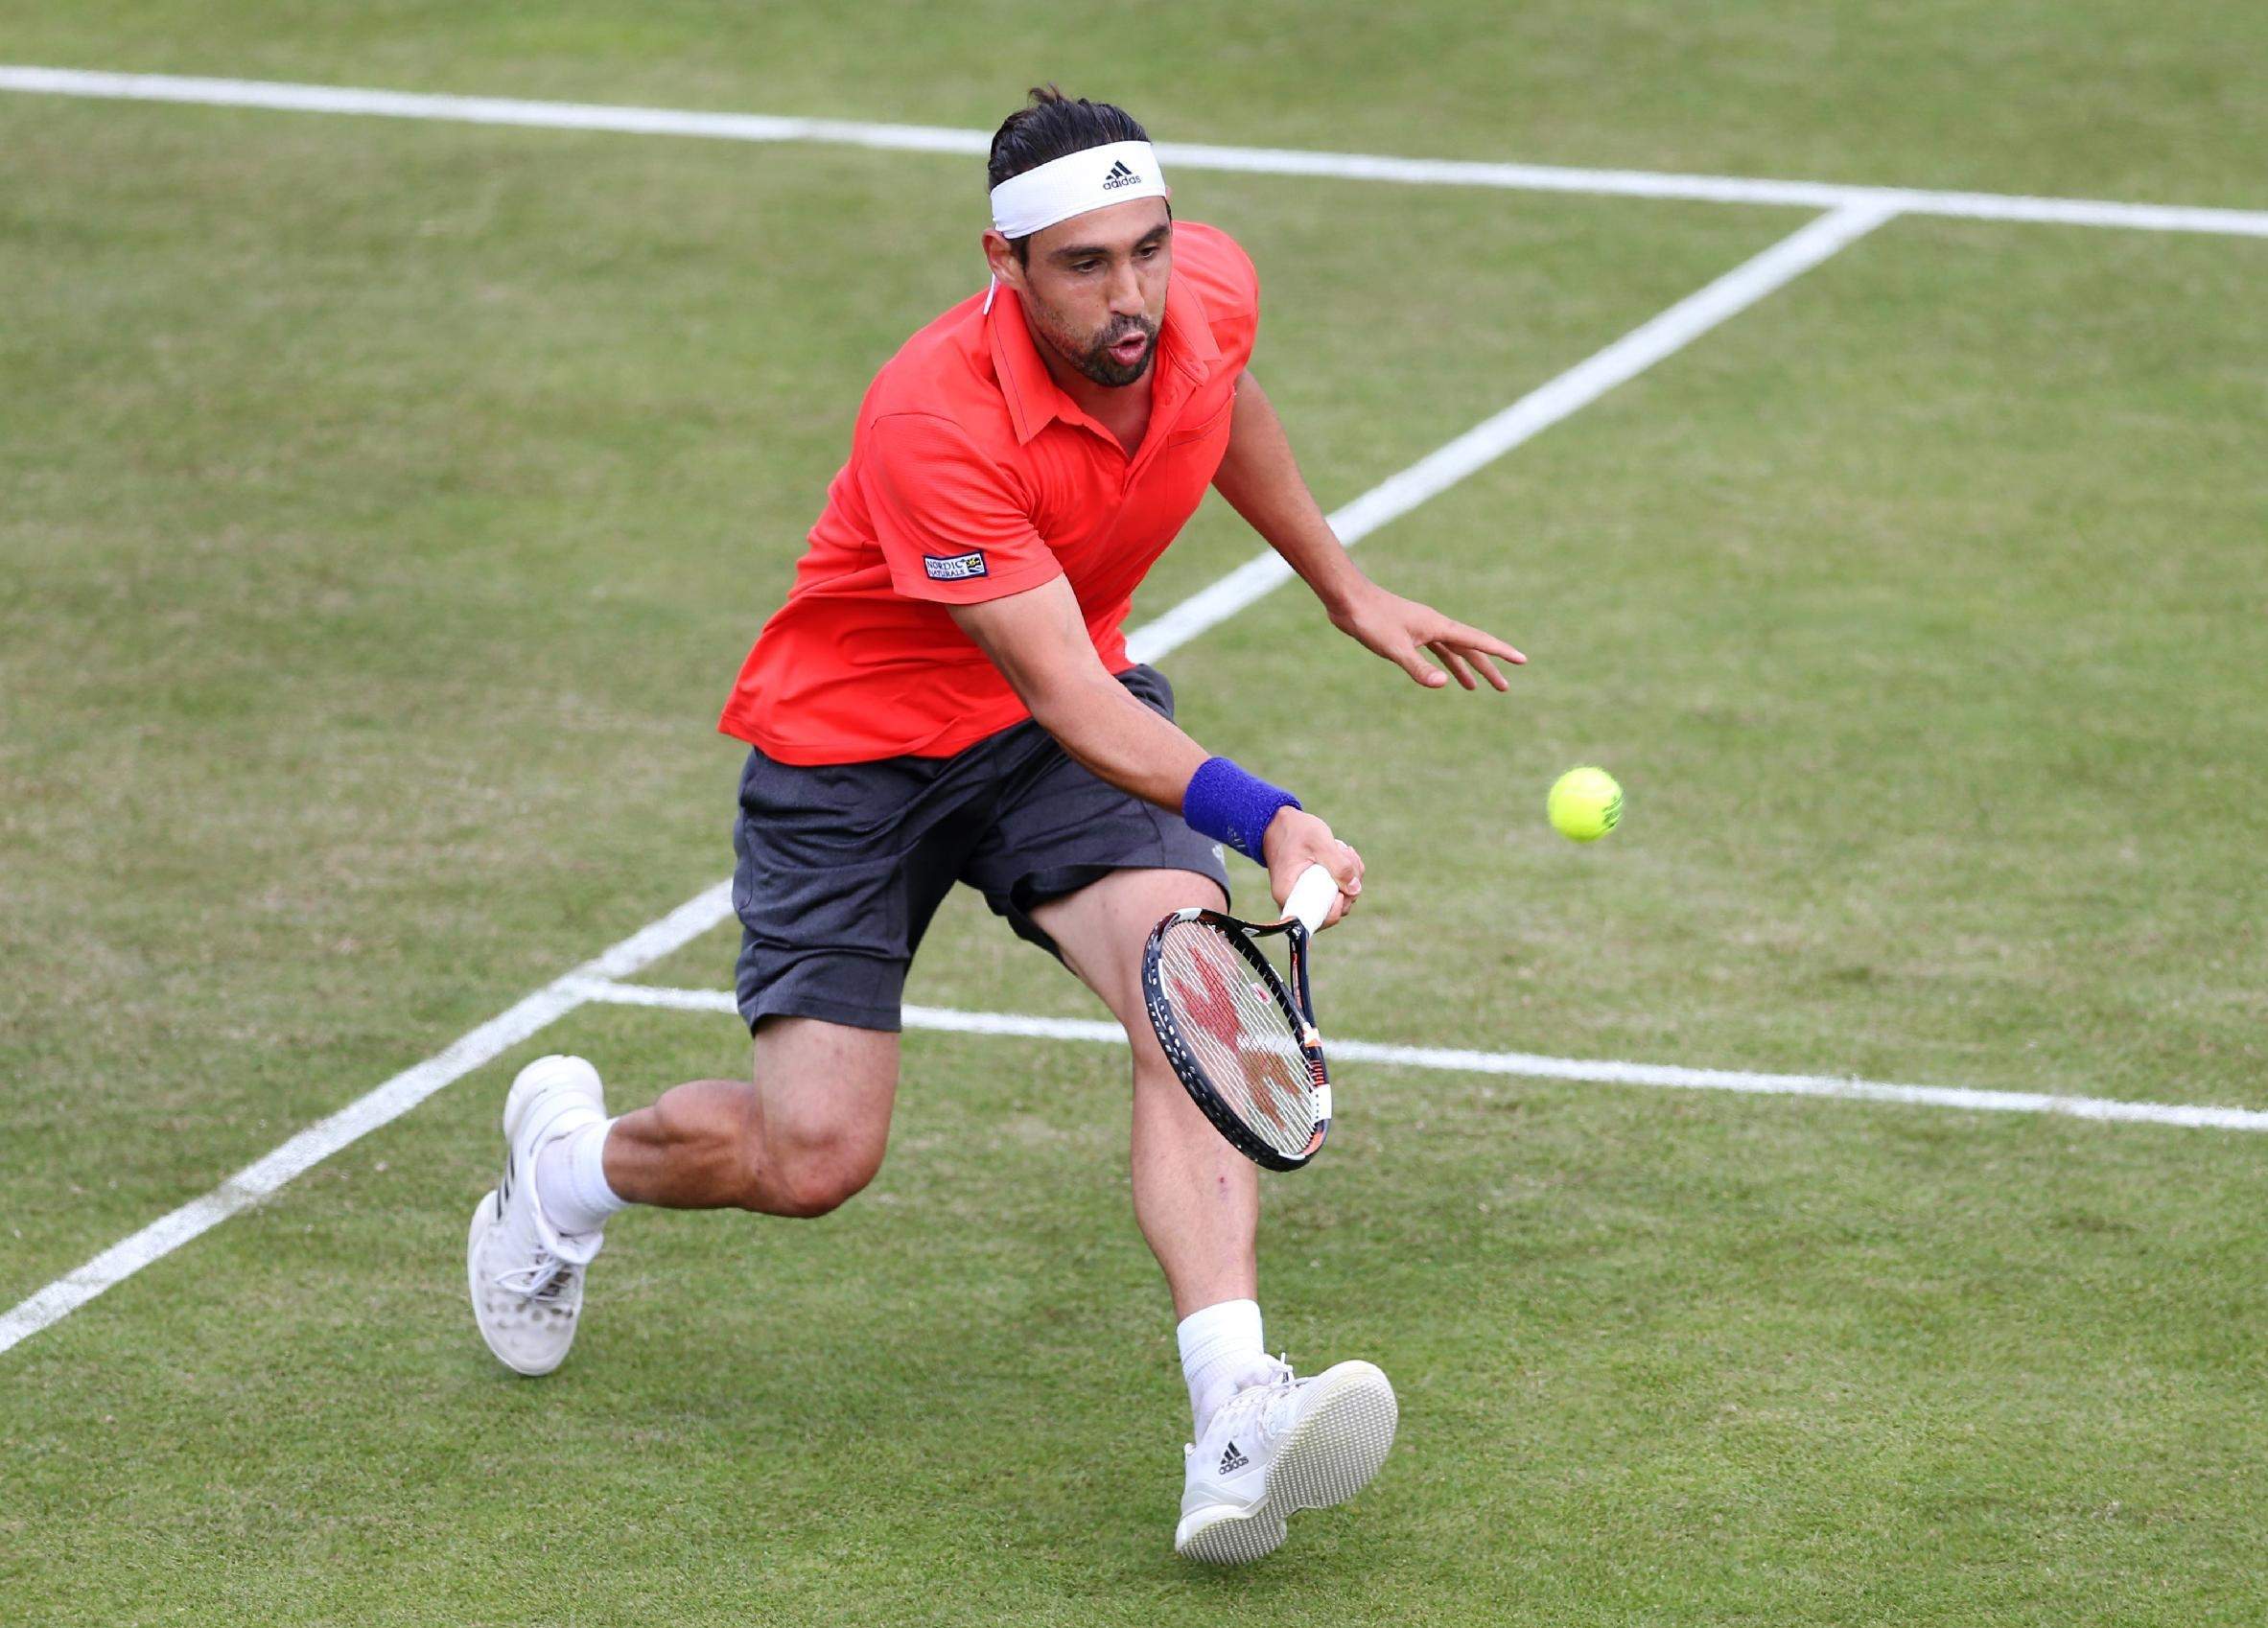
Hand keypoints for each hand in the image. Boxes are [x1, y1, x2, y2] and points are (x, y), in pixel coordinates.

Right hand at [1261, 807, 1361, 929]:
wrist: (1280, 823)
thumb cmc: (1295, 831)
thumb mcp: (1319, 842)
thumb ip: (1339, 865)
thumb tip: (1355, 890)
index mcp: (1289, 894)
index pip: (1317, 919)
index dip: (1337, 908)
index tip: (1342, 886)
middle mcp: (1295, 902)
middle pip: (1333, 911)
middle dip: (1349, 887)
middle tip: (1347, 858)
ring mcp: (1306, 897)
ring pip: (1339, 900)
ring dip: (1350, 877)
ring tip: (1344, 852)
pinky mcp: (1315, 890)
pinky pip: (1336, 891)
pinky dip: (1347, 875)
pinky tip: (1344, 855)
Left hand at [1329, 582, 1525, 690]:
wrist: (1347, 599)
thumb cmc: (1370, 620)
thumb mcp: (1394, 648)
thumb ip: (1417, 667)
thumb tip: (1443, 684)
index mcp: (1438, 626)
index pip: (1477, 641)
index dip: (1500, 652)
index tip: (1521, 660)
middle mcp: (1435, 625)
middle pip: (1469, 648)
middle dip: (1488, 667)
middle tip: (1504, 687)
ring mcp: (1422, 628)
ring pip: (1452, 650)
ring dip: (1465, 668)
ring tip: (1476, 688)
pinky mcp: (1408, 632)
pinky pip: (1434, 649)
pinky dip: (1443, 662)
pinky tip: (1443, 673)